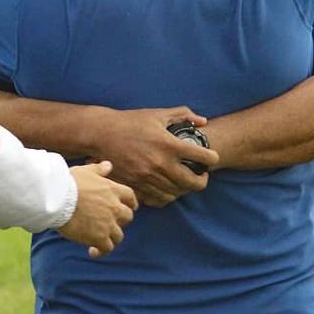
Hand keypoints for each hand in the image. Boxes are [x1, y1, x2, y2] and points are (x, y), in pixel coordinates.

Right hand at [57, 161, 137, 257]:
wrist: (58, 199)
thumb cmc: (69, 183)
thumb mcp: (86, 171)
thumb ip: (99, 169)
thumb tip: (108, 165)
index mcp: (113, 190)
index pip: (130, 197)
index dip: (131, 203)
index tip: (129, 207)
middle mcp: (115, 207)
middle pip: (127, 217)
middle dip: (120, 221)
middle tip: (108, 223)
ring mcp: (109, 223)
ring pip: (118, 236)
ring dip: (111, 237)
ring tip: (99, 240)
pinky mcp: (99, 237)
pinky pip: (107, 248)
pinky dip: (101, 251)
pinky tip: (92, 251)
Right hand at [90, 107, 217, 207]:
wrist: (101, 134)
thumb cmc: (131, 122)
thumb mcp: (158, 114)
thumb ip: (183, 115)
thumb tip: (203, 121)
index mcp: (169, 145)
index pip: (203, 157)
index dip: (212, 158)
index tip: (211, 158)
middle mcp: (161, 164)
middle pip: (193, 183)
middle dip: (202, 180)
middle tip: (202, 175)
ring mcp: (148, 177)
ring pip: (176, 193)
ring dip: (184, 189)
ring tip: (185, 182)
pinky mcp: (136, 186)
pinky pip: (158, 199)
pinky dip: (166, 196)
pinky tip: (167, 188)